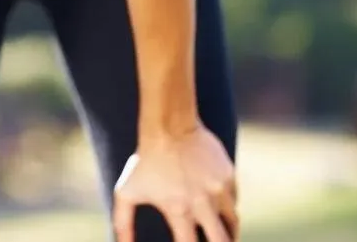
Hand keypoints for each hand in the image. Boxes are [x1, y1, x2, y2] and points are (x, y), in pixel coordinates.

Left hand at [113, 126, 237, 241]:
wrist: (169, 126)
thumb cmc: (144, 160)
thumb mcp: (126, 192)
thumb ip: (123, 223)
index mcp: (179, 211)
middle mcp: (203, 204)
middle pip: (222, 241)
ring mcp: (219, 190)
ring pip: (232, 223)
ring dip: (228, 233)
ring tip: (223, 237)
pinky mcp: (230, 177)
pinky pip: (234, 200)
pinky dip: (228, 208)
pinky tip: (221, 211)